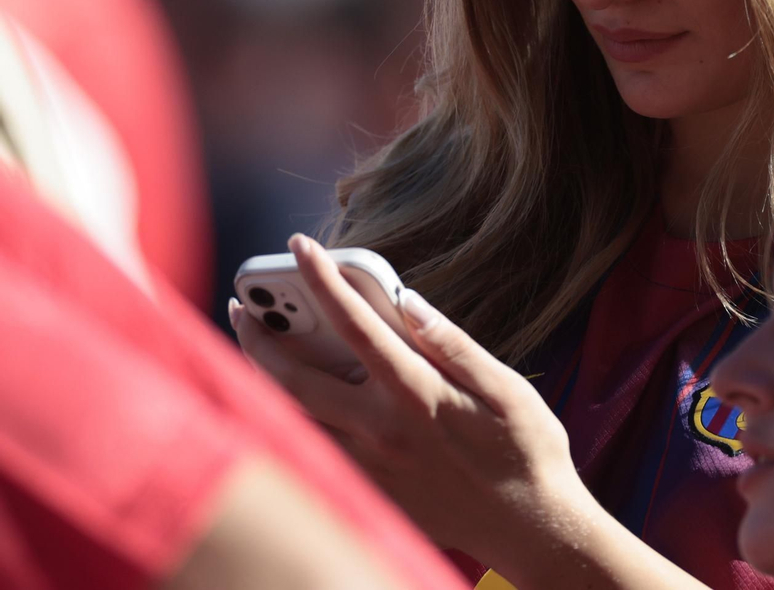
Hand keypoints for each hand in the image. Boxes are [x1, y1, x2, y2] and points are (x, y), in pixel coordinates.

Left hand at [231, 235, 590, 573]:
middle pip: (293, 377)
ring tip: (251, 342)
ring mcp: (365, 469)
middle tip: (242, 300)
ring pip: (287, 419)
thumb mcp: (507, 388)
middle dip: (259, 333)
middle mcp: (380, 433)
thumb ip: (454, 344)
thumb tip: (409, 302)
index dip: (324, 279)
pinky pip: (305, 452)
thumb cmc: (527, 451)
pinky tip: (281, 397)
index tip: (300, 245)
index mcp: (417, 396)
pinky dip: (282, 419)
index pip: (356, 325)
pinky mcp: (364, 494)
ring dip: (260, 377)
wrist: (529, 529)